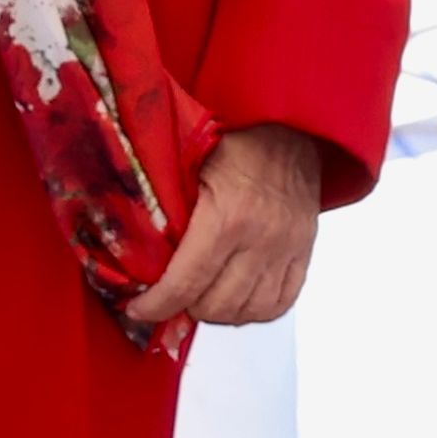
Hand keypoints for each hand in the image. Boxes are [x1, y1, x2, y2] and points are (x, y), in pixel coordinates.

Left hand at [123, 124, 329, 332]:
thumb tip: (132, 249)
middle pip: (216, 305)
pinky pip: (281, 302)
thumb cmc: (236, 140)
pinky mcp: (304, 250)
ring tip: (200, 298)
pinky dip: (255, 311)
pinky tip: (235, 299)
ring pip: (249, 311)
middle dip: (184, 308)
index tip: (139, 308)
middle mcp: (262, 238)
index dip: (156, 306)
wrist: (291, 124)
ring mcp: (287, 248)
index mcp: (228, 217)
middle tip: (169, 297)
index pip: (186, 284)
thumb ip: (166, 209)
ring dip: (218, 313)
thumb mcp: (189, 166)